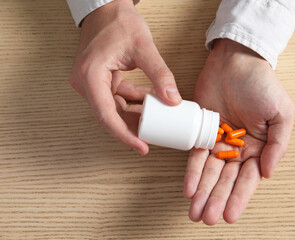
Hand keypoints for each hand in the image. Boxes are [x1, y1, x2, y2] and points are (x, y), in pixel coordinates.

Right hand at [68, 0, 181, 153]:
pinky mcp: (99, 80)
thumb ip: (159, 74)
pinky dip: (133, 101)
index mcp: (90, 76)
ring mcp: (91, 82)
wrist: (106, 8)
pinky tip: (150, 100)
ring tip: (158, 116)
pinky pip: (117, 97)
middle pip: (110, 115)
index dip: (124, 134)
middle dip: (133, 126)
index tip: (141, 146)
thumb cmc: (117, 21)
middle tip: (154, 135)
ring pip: (114, 108)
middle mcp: (86, 82)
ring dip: (136, 113)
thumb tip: (172, 99)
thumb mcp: (143, 47)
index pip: (106, 116)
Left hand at [183, 39, 294, 224]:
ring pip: (209, 172)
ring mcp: (218, 140)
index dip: (238, 198)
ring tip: (194, 211)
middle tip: (207, 218)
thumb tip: (267, 173)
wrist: (236, 61)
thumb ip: (278, 145)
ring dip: (202, 192)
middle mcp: (238, 148)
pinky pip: (196, 154)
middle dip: (216, 200)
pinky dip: (192, 172)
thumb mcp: (282, 114)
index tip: (229, 216)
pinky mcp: (201, 130)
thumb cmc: (263, 85)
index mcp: (259, 148)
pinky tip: (188, 188)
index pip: (248, 179)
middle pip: (226, 180)